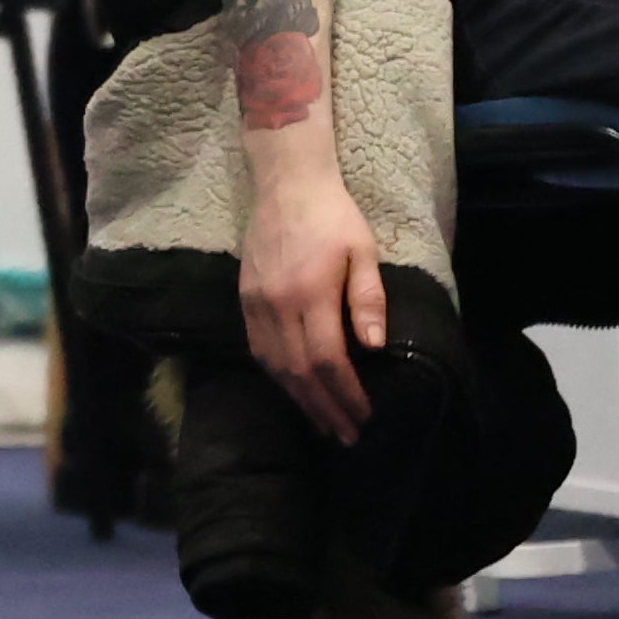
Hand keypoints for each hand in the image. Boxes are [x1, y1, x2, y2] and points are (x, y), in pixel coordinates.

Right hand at [238, 173, 393, 444]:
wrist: (285, 183)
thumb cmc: (333, 215)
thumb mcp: (363, 250)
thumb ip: (368, 298)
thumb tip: (373, 346)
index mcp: (310, 293)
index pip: (329, 360)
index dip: (346, 394)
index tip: (364, 416)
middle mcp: (278, 305)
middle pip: (300, 372)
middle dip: (325, 408)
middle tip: (345, 436)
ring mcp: (256, 304)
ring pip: (276, 367)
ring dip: (300, 400)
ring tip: (322, 423)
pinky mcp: (245, 300)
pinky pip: (259, 350)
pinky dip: (277, 377)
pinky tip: (293, 390)